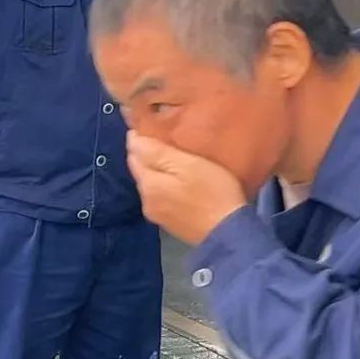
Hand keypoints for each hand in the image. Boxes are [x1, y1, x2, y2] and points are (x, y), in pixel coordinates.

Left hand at [126, 132, 246, 246]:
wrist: (228, 233)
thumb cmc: (211, 191)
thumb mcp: (186, 164)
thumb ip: (156, 152)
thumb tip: (131, 138)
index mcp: (147, 183)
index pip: (133, 153)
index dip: (140, 137)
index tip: (151, 125)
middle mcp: (146, 200)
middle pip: (141, 170)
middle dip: (147, 155)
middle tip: (164, 138)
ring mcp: (158, 215)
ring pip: (152, 184)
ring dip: (158, 172)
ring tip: (174, 159)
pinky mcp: (171, 225)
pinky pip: (162, 197)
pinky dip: (166, 186)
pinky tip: (179, 183)